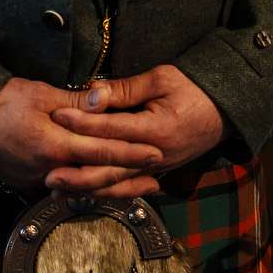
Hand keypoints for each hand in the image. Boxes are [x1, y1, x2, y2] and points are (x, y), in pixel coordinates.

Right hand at [0, 77, 165, 194]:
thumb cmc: (0, 102)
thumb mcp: (40, 94)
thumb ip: (75, 102)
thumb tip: (104, 101)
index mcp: (54, 146)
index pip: (102, 151)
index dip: (131, 153)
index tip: (155, 154)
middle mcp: (48, 170)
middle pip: (97, 178)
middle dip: (128, 179)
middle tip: (156, 180)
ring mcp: (37, 181)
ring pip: (82, 188)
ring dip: (110, 188)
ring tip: (136, 188)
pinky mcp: (27, 184)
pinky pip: (65, 189)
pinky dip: (86, 188)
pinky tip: (100, 185)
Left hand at [48, 64, 225, 195]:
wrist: (225, 109)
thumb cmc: (194, 88)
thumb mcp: (162, 78)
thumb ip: (126, 89)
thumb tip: (92, 94)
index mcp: (157, 129)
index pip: (112, 128)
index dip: (82, 122)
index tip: (56, 116)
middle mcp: (156, 156)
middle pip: (110, 169)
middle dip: (76, 171)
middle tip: (46, 171)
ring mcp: (158, 168)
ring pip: (116, 185)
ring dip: (85, 189)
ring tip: (56, 189)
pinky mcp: (158, 173)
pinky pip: (129, 189)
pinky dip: (105, 194)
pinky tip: (83, 195)